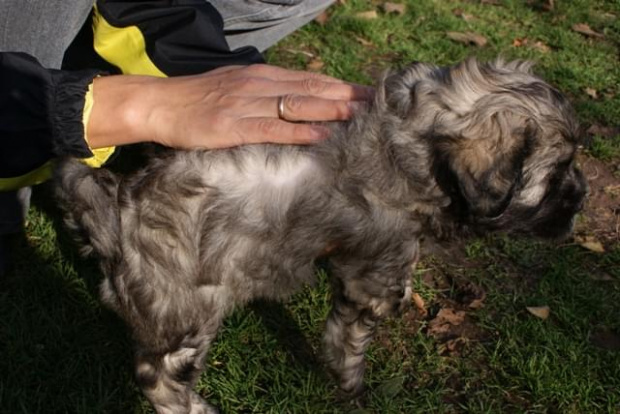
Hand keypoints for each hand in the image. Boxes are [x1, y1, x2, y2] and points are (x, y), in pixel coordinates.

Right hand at [86, 64, 372, 149]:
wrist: (158, 104)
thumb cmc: (197, 101)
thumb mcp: (235, 89)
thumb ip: (265, 94)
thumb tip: (294, 103)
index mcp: (261, 77)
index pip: (310, 80)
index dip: (342, 86)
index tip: (369, 94)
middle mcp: (259, 86)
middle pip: (312, 89)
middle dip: (347, 97)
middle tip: (379, 105)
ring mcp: (246, 104)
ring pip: (297, 106)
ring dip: (332, 111)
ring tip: (362, 117)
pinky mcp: (233, 127)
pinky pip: (272, 129)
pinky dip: (299, 132)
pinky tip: (321, 136)